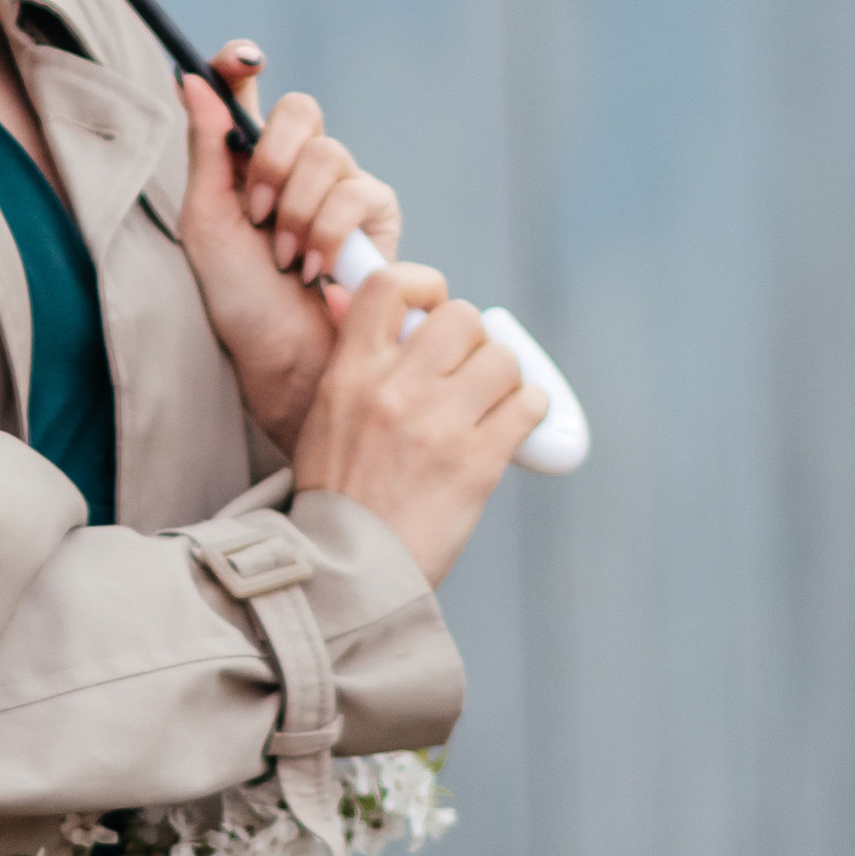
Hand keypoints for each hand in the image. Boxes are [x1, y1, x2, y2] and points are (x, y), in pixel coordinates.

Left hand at [177, 51, 400, 447]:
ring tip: (285, 261)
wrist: (283, 360)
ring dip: (298, 212)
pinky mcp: (378, 217)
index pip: (246, 91)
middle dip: (273, 161)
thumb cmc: (239, 301)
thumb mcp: (207, 223)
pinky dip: (329, 232)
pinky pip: (361, 192)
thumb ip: (206, 150)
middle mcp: (297, 166)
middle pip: (300, 111)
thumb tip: (191, 78)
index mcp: (247, 161)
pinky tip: (315, 271)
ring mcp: (341, 188)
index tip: (242, 62)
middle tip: (258, 214)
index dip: (242, 65)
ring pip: (329, 154)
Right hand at [291, 263, 548, 581]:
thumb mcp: (324, 415)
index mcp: (350, 373)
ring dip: (505, 377)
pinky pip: (528, 405)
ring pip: (503, 360)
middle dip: (472, 339)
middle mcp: (395, 388)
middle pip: (462, 318)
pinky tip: (514, 425)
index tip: (432, 307)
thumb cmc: (336, 495)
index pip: (388, 285)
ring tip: (491, 403)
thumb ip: (346, 358)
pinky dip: (530, 410)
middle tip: (467, 370)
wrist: (348, 571)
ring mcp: (438, 424)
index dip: (422, 284)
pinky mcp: (477, 462)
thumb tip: (343, 295)